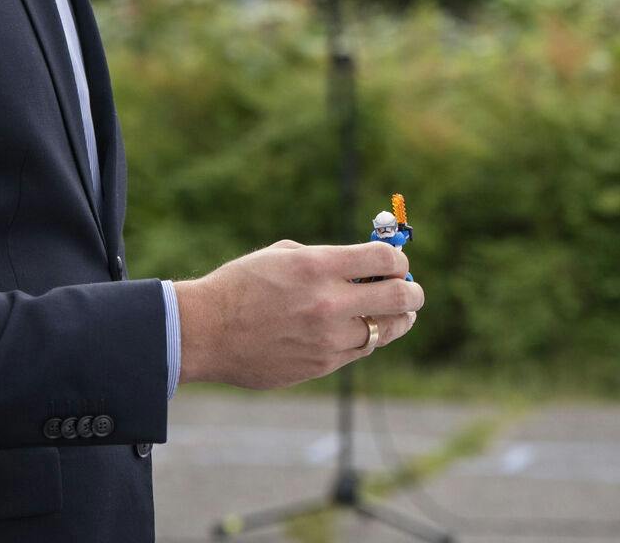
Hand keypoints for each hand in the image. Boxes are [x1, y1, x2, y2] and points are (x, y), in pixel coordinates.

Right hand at [174, 239, 422, 389]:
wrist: (206, 332)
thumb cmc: (241, 285)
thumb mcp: (282, 254)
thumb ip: (326, 257)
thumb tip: (365, 263)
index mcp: (317, 266)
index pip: (384, 259)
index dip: (398, 259)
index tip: (396, 263)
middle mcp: (328, 303)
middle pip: (399, 297)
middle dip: (412, 292)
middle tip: (410, 291)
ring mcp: (327, 339)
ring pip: (386, 330)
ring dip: (396, 320)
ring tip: (395, 314)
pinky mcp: (322, 365)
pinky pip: (361, 351)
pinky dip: (367, 338)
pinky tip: (360, 329)